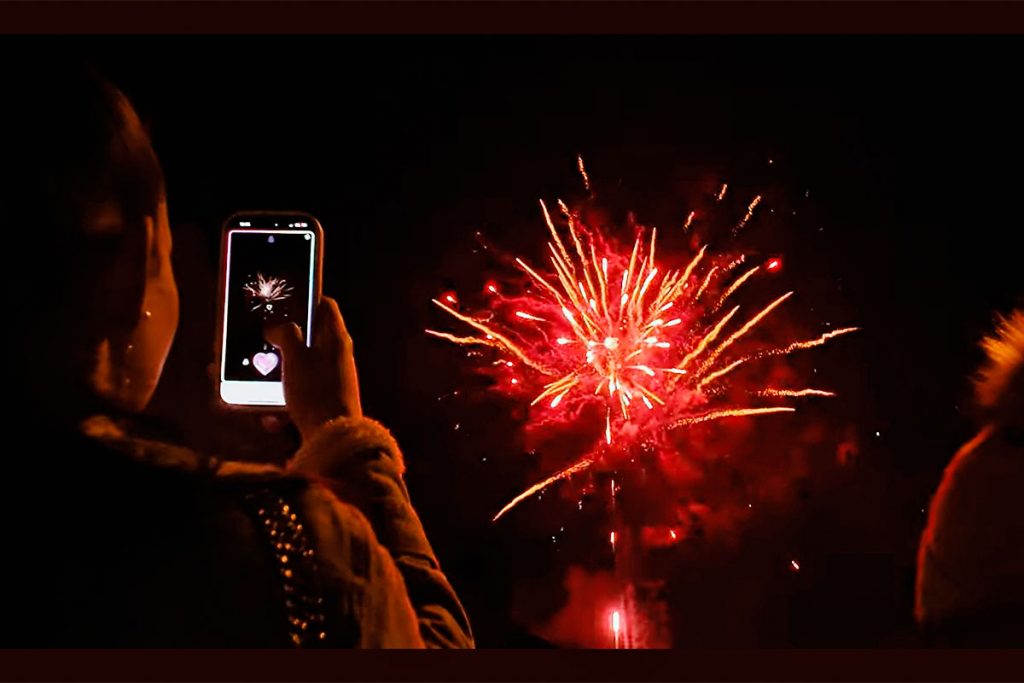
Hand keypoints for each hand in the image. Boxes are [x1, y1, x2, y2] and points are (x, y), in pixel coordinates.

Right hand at [265, 297, 362, 440]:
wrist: (332, 439)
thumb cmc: (317, 392)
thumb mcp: (296, 356)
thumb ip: (284, 333)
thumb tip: (275, 327)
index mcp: (336, 338)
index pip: (325, 305)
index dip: (304, 298)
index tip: (283, 300)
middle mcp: (336, 356)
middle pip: (305, 338)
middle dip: (278, 343)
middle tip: (257, 344)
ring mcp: (330, 380)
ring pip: (295, 369)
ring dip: (273, 379)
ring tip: (254, 389)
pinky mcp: (322, 401)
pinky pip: (295, 395)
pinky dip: (280, 404)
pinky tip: (271, 419)